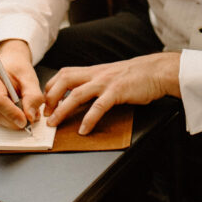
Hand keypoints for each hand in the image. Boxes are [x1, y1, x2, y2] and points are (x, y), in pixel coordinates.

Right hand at [0, 39, 43, 129]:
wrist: (10, 63)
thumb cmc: (17, 68)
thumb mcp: (29, 78)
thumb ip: (33, 96)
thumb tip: (30, 116)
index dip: (12, 113)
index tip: (25, 121)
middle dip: (13, 119)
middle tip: (29, 119)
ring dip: (10, 120)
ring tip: (24, 113)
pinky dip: (6, 118)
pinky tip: (15, 111)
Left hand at [43, 52, 181, 134]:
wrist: (156, 71)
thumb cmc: (135, 75)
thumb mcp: (110, 75)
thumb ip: (94, 83)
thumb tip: (79, 97)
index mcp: (93, 70)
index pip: (64, 74)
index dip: (51, 87)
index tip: (45, 102)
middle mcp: (96, 74)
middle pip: (64, 80)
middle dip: (50, 97)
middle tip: (45, 114)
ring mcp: (106, 82)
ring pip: (76, 94)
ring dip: (62, 110)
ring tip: (55, 124)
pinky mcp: (117, 92)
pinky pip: (98, 106)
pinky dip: (89, 119)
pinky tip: (84, 130)